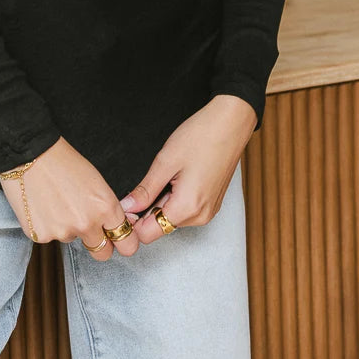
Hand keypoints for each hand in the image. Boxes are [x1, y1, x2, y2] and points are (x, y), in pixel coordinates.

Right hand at [0, 137, 140, 261]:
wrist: (29, 154)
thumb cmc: (63, 161)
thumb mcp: (97, 182)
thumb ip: (107, 209)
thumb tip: (115, 225)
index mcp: (105, 208)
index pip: (127, 243)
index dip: (124, 242)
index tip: (119, 239)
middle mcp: (86, 225)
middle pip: (103, 254)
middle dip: (99, 244)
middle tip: (89, 228)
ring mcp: (62, 232)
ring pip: (72, 239)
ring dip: (68, 227)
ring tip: (57, 202)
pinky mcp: (41, 235)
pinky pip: (50, 236)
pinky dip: (48, 225)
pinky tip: (43, 205)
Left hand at [119, 94, 256, 244]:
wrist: (231, 124)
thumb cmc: (202, 137)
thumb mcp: (165, 162)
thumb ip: (145, 190)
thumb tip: (127, 207)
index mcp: (187, 208)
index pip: (148, 234)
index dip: (132, 220)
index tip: (128, 202)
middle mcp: (200, 216)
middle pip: (160, 226)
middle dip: (148, 209)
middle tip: (148, 181)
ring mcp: (208, 211)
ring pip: (172, 218)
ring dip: (162, 202)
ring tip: (167, 175)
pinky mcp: (212, 203)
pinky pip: (186, 210)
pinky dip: (175, 199)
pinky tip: (178, 177)